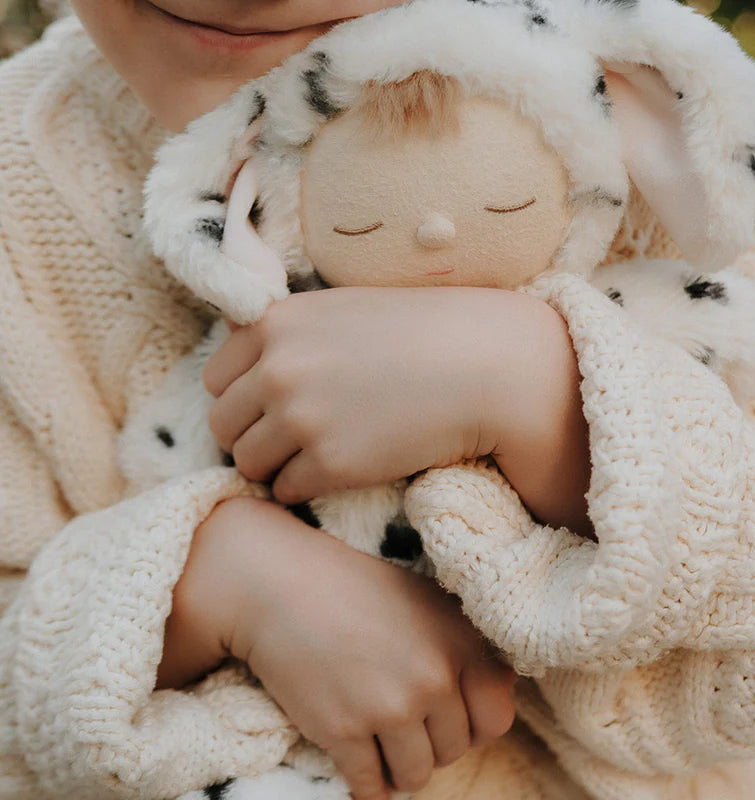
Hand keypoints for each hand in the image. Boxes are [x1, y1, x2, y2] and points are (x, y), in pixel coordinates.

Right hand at [158, 497, 515, 798]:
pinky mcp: (344, 732)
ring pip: (416, 776)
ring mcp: (389, 707)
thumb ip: (464, 644)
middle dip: (429, 741)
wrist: (280, 584)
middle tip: (399, 718)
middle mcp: (433, 677)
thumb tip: (506, 684)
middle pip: (453, 751)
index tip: (447, 716)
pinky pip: (372, 789)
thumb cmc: (353, 588)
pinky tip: (357, 758)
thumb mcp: (423, 600)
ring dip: (398, 765)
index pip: (496, 717)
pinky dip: (366, 783)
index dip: (472, 722)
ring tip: (378, 737)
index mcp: (458, 642)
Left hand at [204, 286, 590, 532]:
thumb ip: (288, 328)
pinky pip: (286, 490)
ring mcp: (301, 418)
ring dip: (274, 464)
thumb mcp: (342, 309)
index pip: (216, 377)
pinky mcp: (331, 463)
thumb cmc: (421, 332)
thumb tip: (235, 342)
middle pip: (223, 423)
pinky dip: (304, 486)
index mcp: (275, 323)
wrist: (484, 365)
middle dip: (251, 434)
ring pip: (248, 462)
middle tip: (289, 439)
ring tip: (313, 456)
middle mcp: (278, 369)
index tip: (272, 405)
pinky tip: (339, 469)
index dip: (243, 396)